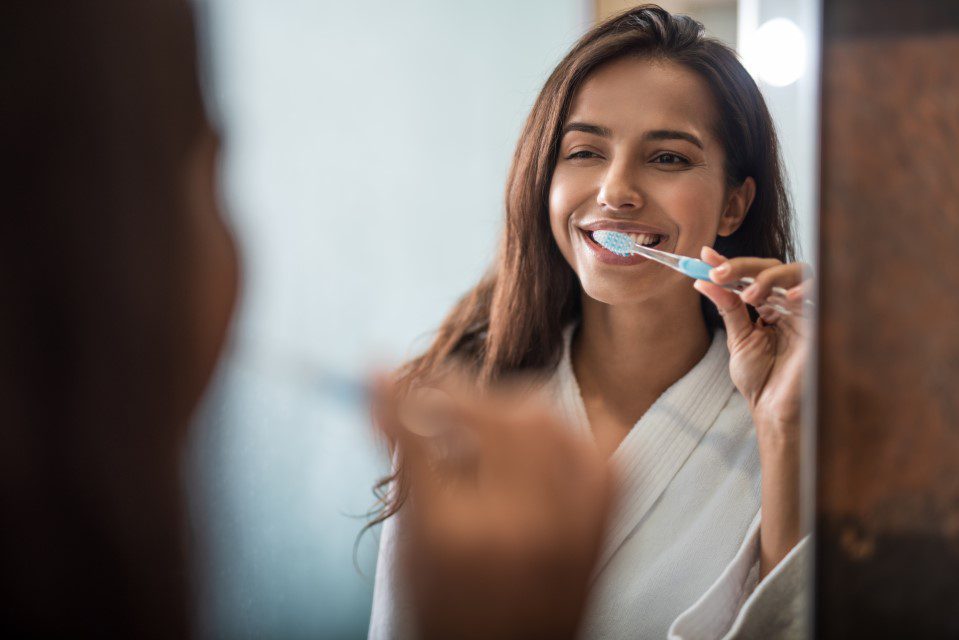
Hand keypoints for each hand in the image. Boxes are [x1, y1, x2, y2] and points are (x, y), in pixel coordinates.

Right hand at [373, 379, 612, 639]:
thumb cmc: (446, 610)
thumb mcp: (409, 548)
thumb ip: (403, 468)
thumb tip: (380, 389)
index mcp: (455, 539)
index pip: (419, 439)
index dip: (395, 397)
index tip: (375, 371)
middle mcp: (519, 527)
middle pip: (491, 418)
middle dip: (455, 394)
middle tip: (435, 397)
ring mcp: (571, 523)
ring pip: (544, 419)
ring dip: (504, 406)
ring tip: (479, 420)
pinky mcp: (603, 520)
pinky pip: (589, 446)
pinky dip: (559, 431)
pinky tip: (530, 440)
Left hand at [693, 246, 812, 440]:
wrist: (774, 409)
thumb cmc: (760, 378)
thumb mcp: (738, 338)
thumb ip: (727, 307)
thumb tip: (702, 281)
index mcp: (769, 305)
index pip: (752, 275)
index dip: (731, 263)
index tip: (705, 256)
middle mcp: (788, 304)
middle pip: (773, 267)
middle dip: (744, 267)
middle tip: (719, 274)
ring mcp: (806, 311)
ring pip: (798, 273)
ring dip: (769, 278)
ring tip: (749, 295)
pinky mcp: (821, 323)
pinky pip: (820, 296)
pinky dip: (805, 290)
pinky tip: (787, 298)